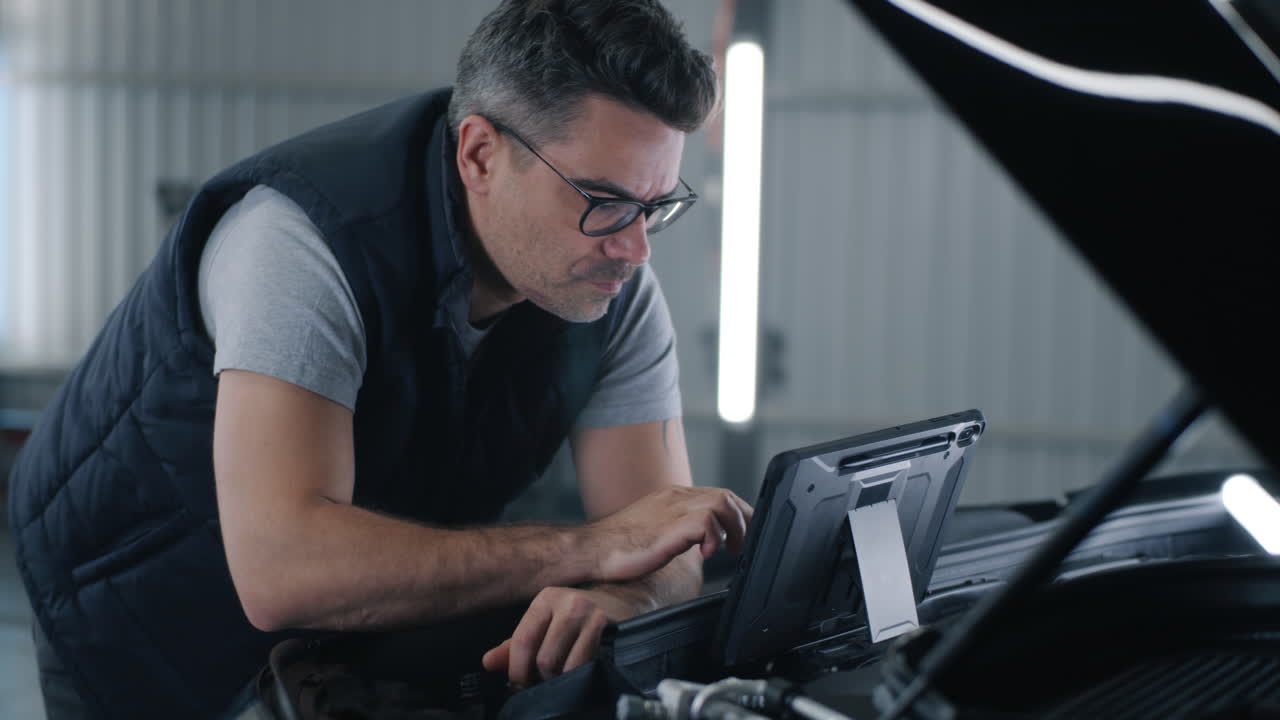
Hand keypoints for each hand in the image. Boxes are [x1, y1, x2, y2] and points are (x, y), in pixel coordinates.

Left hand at [481, 586, 640, 686]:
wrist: (629, 602)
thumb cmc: (581, 620)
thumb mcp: (548, 626)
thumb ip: (516, 645)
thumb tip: (487, 662)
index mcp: (547, 599)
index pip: (522, 640)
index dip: (518, 670)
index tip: (520, 684)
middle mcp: (569, 601)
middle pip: (544, 658)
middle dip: (544, 678)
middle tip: (549, 681)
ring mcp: (593, 613)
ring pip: (565, 665)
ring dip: (564, 680)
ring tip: (567, 676)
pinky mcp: (611, 627)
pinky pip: (588, 665)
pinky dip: (582, 676)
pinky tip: (585, 670)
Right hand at [586, 486, 753, 582]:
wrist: (590, 550)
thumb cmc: (617, 546)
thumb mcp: (655, 530)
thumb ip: (677, 528)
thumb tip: (699, 541)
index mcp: (672, 497)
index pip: (719, 495)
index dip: (739, 514)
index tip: (744, 534)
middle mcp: (675, 498)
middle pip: (726, 496)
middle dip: (743, 521)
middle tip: (742, 546)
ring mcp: (672, 510)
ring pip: (722, 502)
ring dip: (734, 528)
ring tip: (729, 551)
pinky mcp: (669, 527)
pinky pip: (706, 521)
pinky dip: (714, 538)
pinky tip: (707, 554)